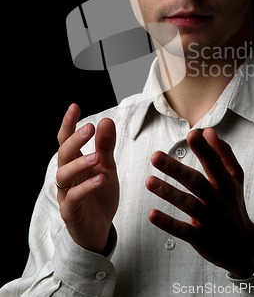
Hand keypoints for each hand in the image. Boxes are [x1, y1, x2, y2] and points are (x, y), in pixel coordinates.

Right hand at [55, 103, 118, 253]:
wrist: (99, 229)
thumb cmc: (99, 196)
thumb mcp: (107, 167)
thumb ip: (106, 146)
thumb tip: (106, 120)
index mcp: (75, 163)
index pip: (66, 140)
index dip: (68, 124)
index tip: (74, 106)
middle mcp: (67, 177)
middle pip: (63, 154)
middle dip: (74, 139)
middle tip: (89, 127)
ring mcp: (66, 194)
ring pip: (63, 175)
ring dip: (79, 163)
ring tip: (96, 156)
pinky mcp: (71, 212)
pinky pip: (74, 198)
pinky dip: (86, 188)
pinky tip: (100, 179)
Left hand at [146, 127, 253, 277]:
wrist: (244, 246)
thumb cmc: (233, 203)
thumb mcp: (235, 178)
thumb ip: (223, 153)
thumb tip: (208, 131)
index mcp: (227, 183)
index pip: (215, 163)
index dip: (205, 149)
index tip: (192, 134)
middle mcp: (219, 200)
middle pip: (197, 182)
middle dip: (176, 169)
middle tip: (155, 156)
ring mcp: (210, 220)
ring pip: (188, 205)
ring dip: (168, 193)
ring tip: (149, 181)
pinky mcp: (201, 238)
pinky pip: (183, 231)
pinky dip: (168, 223)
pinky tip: (152, 214)